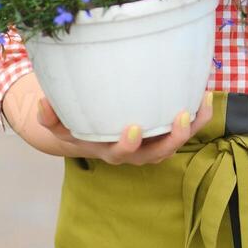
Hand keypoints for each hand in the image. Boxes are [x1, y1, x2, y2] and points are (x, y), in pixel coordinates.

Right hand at [36, 90, 213, 164]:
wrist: (91, 133)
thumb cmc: (76, 125)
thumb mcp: (58, 123)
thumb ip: (49, 116)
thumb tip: (43, 104)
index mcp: (109, 151)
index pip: (120, 155)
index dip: (128, 145)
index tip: (132, 128)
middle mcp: (135, 153)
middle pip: (158, 154)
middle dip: (172, 138)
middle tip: (179, 116)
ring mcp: (152, 145)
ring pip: (176, 142)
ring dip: (192, 126)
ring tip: (201, 101)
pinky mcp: (165, 133)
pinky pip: (186, 128)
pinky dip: (197, 114)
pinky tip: (204, 92)